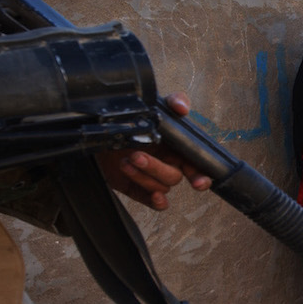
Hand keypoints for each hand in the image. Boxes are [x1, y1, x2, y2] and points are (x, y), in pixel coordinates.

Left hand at [97, 93, 211, 209]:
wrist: (102, 127)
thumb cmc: (134, 117)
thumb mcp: (155, 105)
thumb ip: (174, 101)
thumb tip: (183, 108)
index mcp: (177, 148)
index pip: (196, 166)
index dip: (200, 176)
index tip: (199, 182)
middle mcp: (167, 164)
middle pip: (173, 177)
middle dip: (156, 168)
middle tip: (136, 156)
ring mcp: (152, 178)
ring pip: (160, 187)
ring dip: (142, 176)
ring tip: (124, 160)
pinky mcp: (137, 188)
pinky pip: (152, 201)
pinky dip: (156, 202)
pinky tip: (155, 197)